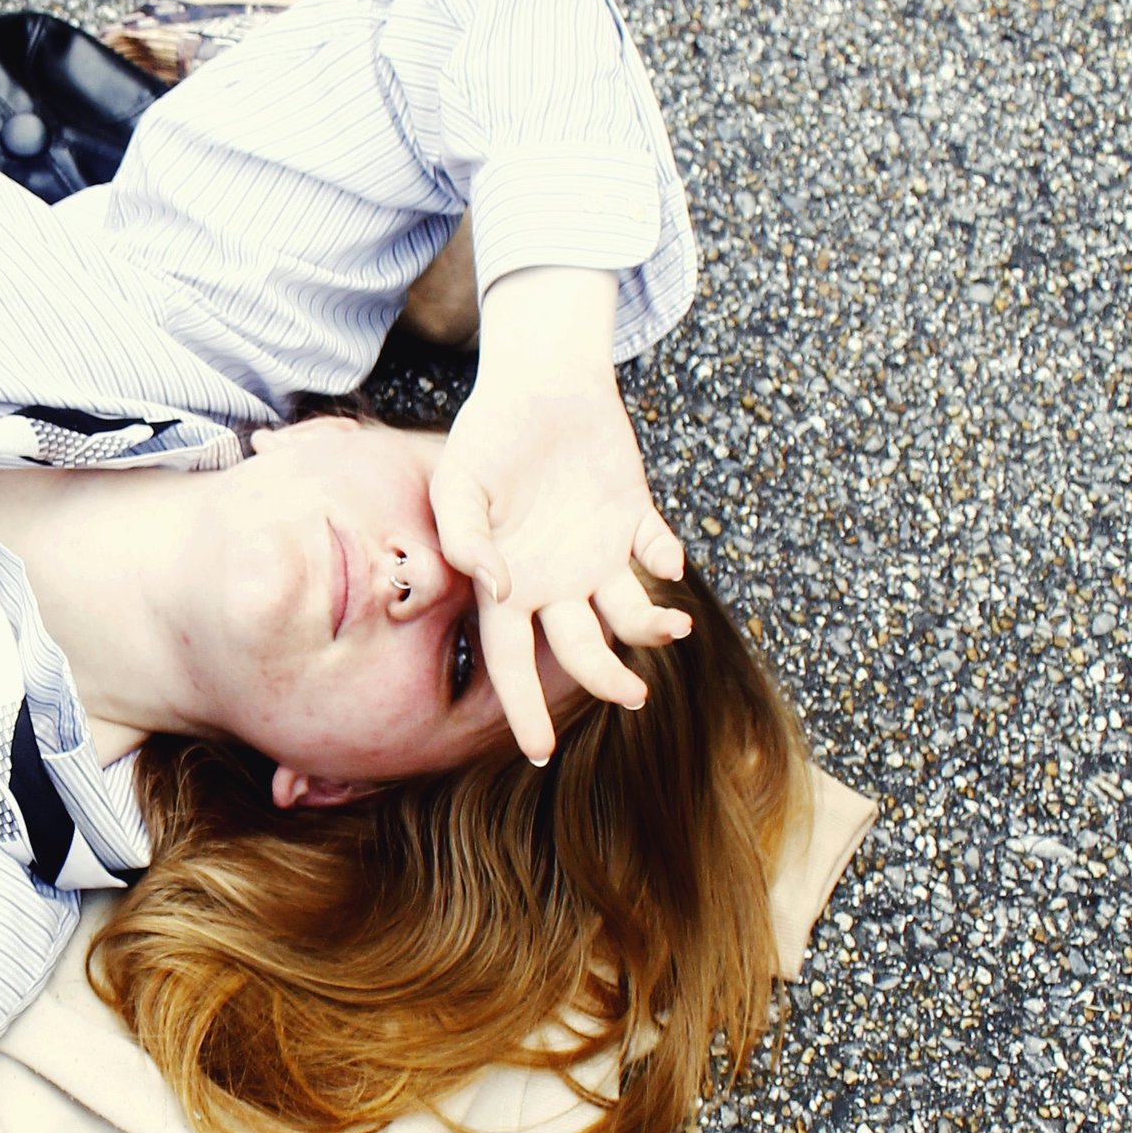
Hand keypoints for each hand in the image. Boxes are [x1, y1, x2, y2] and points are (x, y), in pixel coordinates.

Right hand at [426, 268, 689, 764]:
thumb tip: (495, 586)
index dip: (523, 707)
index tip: (535, 751)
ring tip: (672, 628)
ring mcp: (597, 554)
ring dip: (651, 630)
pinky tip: (665, 555)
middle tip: (633, 698)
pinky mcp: (635, 520)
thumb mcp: (459, 482)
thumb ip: (465, 536)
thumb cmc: (488, 434)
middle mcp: (555, 581)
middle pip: (582, 652)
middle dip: (607, 682)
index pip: (511, 660)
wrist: (540, 381)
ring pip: (628, 616)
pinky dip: (667, 560)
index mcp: (508, 585)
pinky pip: (658, 553)